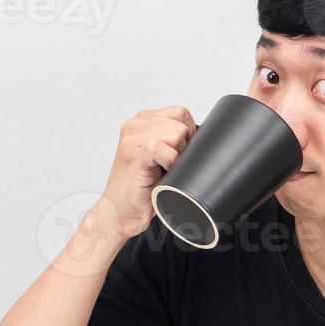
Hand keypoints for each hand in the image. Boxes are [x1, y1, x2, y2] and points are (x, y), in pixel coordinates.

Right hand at [101, 105, 197, 239]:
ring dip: (176, 155)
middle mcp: (135, 125)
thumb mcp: (161, 156)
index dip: (189, 134)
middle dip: (184, 145)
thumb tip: (203, 136)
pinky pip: (161, 146)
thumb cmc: (142, 188)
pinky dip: (168, 161)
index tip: (178, 153)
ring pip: (175, 133)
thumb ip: (174, 139)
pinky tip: (159, 172)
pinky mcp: (133, 153)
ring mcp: (132, 138)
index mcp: (143, 121)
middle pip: (180, 122)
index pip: (180, 113)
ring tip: (162, 169)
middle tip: (168, 164)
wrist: (121, 212)